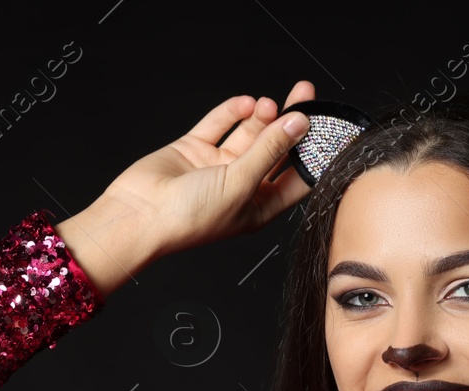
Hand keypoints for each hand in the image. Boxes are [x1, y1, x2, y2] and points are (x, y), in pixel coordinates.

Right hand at [57, 82, 315, 295]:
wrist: (139, 215)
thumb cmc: (189, 218)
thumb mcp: (240, 184)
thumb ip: (270, 150)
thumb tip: (298, 123)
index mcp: (260, 206)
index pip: (297, 177)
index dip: (314, 153)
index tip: (329, 127)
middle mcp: (242, 186)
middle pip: (276, 149)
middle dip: (290, 123)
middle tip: (304, 94)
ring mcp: (218, 167)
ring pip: (248, 134)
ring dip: (260, 117)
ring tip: (267, 104)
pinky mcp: (194, 150)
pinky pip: (218, 125)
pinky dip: (231, 112)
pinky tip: (244, 104)